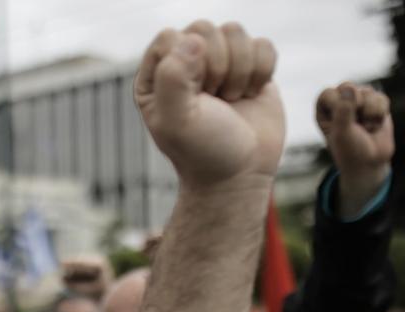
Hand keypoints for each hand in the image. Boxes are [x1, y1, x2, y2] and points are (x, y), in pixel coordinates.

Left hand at [135, 22, 282, 191]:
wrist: (239, 174)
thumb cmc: (202, 151)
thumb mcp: (177, 121)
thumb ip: (173, 78)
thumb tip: (192, 38)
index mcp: (156, 76)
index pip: (171, 37)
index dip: (189, 63)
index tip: (196, 96)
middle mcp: (184, 63)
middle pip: (204, 30)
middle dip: (216, 67)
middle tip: (214, 101)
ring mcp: (219, 62)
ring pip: (235, 32)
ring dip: (239, 72)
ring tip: (230, 101)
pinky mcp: (250, 66)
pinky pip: (263, 45)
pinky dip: (262, 72)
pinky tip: (250, 96)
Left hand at [316, 83, 392, 215]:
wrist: (370, 162)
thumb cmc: (349, 150)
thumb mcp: (341, 133)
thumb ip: (343, 111)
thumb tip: (348, 89)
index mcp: (324, 110)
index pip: (327, 93)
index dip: (336, 105)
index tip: (340, 121)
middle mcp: (340, 103)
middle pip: (347, 86)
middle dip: (355, 106)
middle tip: (355, 124)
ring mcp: (359, 101)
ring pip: (367, 92)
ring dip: (369, 113)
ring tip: (364, 128)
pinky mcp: (376, 103)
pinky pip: (381, 98)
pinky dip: (380, 113)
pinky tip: (374, 125)